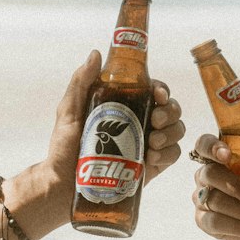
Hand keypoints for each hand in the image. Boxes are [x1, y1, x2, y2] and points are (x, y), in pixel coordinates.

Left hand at [44, 52, 183, 192]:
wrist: (64, 185)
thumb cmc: (64, 147)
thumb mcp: (69, 111)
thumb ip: (81, 82)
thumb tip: (96, 54)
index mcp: (125, 106)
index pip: (154, 91)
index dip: (162, 89)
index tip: (158, 94)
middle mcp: (141, 122)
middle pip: (171, 110)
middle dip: (170, 112)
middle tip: (155, 120)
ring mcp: (148, 145)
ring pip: (176, 131)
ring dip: (171, 133)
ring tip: (152, 142)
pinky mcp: (152, 167)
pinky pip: (172, 155)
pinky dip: (168, 153)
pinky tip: (151, 157)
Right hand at [191, 126, 239, 239]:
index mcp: (220, 155)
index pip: (205, 144)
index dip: (212, 148)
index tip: (227, 155)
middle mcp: (206, 174)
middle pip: (210, 174)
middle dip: (236, 186)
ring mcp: (202, 198)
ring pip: (214, 201)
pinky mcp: (205, 221)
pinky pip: (214, 223)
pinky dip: (236, 228)